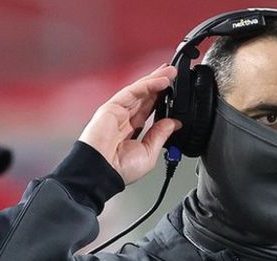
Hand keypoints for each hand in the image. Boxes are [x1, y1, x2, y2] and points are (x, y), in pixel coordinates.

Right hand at [78, 65, 180, 185]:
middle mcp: (123, 119)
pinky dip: (147, 85)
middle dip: (158, 85)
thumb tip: (173, 123)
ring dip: (155, 80)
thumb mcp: (149, 153)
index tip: (174, 92)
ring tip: (171, 72)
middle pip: (144, 97)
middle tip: (173, 74)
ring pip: (139, 91)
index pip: (148, 110)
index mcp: (131, 131)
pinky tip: (161, 80)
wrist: (102, 172)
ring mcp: (117, 112)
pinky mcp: (111, 107)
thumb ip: (160, 135)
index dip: (161, 99)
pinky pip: (132, 92)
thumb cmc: (118, 169)